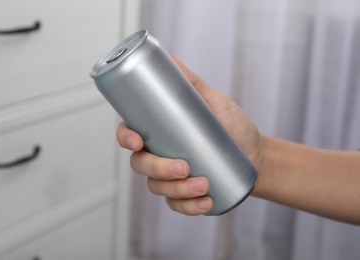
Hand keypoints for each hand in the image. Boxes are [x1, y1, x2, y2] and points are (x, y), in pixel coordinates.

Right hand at [116, 55, 264, 215]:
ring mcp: (170, 178)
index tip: (138, 140)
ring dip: (177, 190)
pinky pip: (175, 206)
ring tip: (205, 184)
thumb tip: (169, 57)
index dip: (125, 138)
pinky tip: (206, 203)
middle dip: (158, 168)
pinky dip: (188, 208)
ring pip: (157, 188)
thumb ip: (190, 82)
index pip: (129, 134)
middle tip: (185, 166)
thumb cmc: (232, 126)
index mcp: (159, 132)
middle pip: (140, 165)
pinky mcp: (184, 196)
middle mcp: (159, 155)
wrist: (256, 155)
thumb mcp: (213, 101)